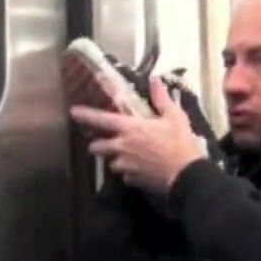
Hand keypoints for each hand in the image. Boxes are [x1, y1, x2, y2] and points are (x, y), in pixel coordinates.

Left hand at [71, 78, 203, 195]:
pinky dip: (130, 173)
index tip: (73, 112)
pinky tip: (141, 170)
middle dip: (98, 144)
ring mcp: (125, 165)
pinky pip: (125, 175)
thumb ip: (161, 99)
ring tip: (128, 157)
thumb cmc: (179, 143)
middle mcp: (122, 147)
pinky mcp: (132, 180)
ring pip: (111, 162)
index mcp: (130, 128)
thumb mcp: (175, 117)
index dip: (86, 115)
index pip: (102, 120)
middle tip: (105, 142)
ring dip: (116, 159)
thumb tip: (155, 80)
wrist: (186, 175)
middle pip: (97, 147)